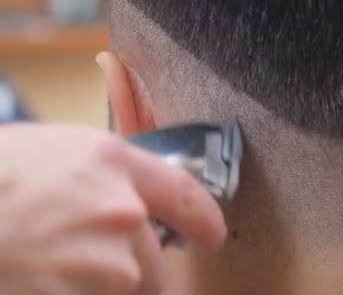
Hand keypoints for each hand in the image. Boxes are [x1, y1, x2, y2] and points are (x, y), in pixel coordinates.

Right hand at [0, 123, 226, 294]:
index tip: (212, 236)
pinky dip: (75, 293)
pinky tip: (39, 278)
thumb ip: (106, 176)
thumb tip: (136, 203)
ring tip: (47, 266)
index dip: (205, 220)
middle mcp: (121, 212)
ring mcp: (103, 263)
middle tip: (79, 261)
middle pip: (152, 266)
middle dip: (127, 272)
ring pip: (125, 291)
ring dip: (99, 288)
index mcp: (113, 164)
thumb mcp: (52, 153)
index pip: (186, 195)